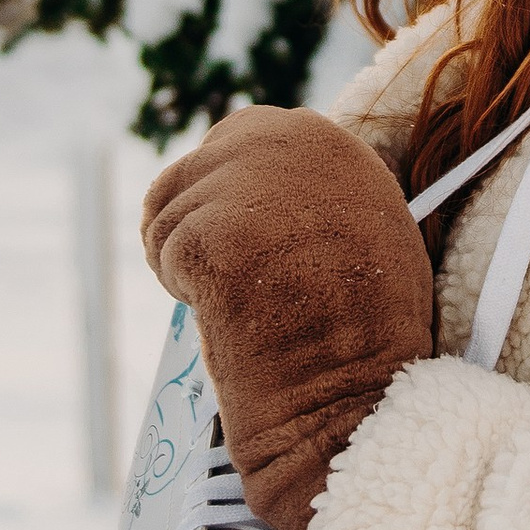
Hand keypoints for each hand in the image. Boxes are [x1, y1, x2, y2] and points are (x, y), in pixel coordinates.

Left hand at [143, 108, 434, 529]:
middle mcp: (289, 142)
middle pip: (195, 168)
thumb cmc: (365, 332)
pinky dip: (182, 289)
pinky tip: (230, 314)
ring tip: (242, 302)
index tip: (247, 247)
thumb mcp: (362, 228)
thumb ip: (311, 190)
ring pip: (168, 211)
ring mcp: (248, 183)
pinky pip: (164, 251)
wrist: (355, 392)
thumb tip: (258, 192)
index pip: (245, 137)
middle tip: (236, 283)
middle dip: (198, 224)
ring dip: (186, 260)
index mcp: (329, 140)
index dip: (230, 197)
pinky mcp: (209, 229)